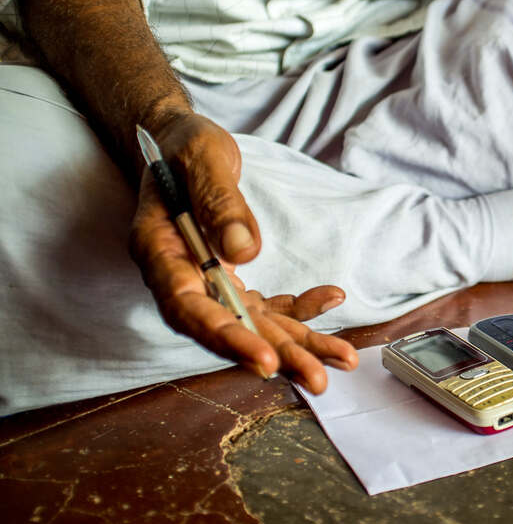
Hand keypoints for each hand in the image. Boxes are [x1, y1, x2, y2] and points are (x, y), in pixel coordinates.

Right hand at [129, 113, 357, 391]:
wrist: (181, 143)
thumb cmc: (185, 147)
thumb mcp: (203, 158)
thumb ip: (219, 201)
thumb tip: (245, 250)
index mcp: (159, 251)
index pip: (188, 307)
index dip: (224, 337)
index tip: (263, 359)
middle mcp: (182, 277)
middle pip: (228, 327)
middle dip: (275, 355)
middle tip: (317, 380)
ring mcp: (210, 281)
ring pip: (254, 323)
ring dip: (297, 344)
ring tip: (341, 359)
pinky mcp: (232, 278)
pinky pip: (268, 302)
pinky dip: (301, 306)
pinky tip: (332, 298)